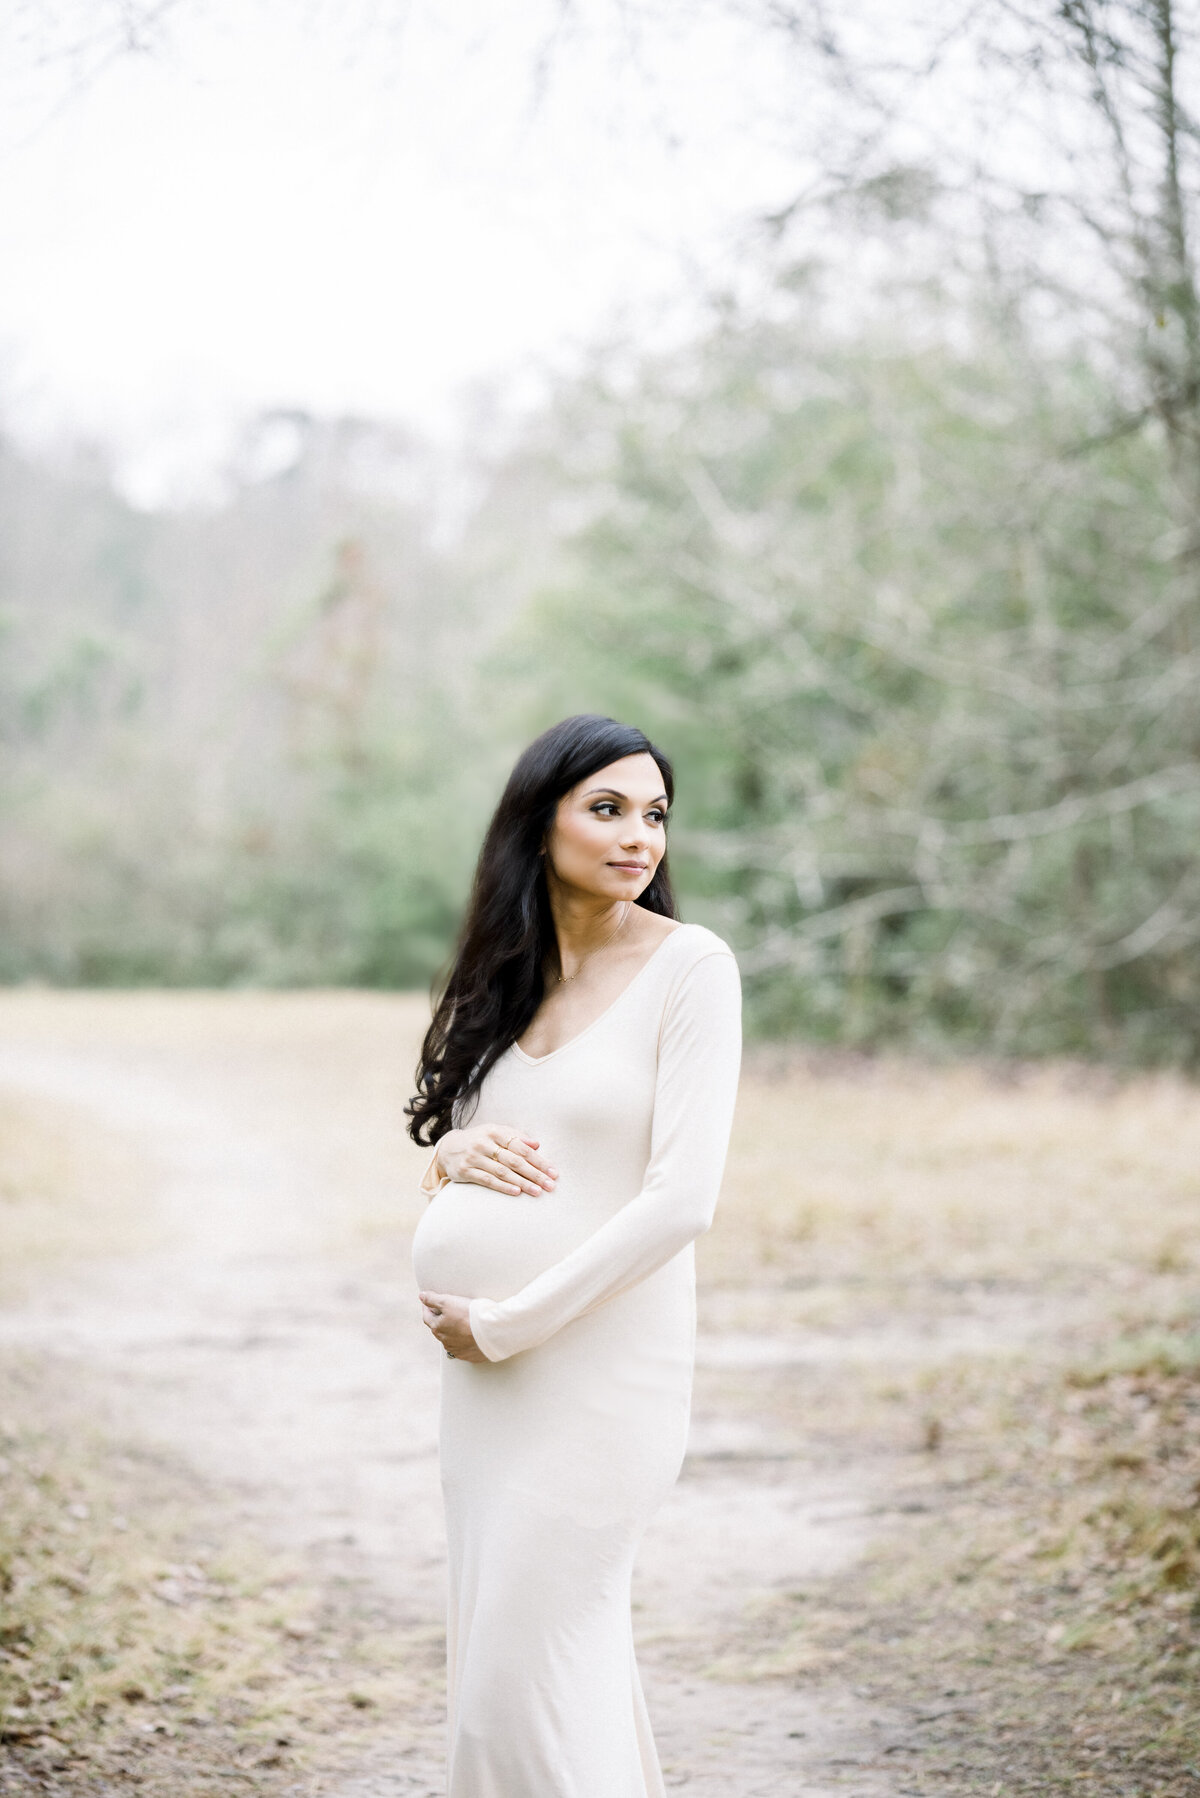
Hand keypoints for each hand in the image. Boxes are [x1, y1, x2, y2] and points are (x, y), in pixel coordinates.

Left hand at [420, 1291, 487, 1362]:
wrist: (491, 1331)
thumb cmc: (470, 1316)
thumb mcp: (448, 1301)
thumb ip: (432, 1299)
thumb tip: (422, 1296)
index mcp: (437, 1328)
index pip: (427, 1317)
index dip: (427, 1308)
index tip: (428, 1303)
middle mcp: (445, 1341)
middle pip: (438, 1328)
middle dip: (440, 1319)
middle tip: (446, 1310)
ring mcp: (457, 1349)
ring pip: (450, 1338)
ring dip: (453, 1331)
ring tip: (462, 1321)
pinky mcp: (469, 1355)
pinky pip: (463, 1347)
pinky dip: (464, 1340)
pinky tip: (471, 1334)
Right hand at [435, 1124, 557, 1196]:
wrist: (448, 1148)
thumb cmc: (479, 1140)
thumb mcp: (495, 1133)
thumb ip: (516, 1136)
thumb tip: (537, 1145)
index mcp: (494, 1131)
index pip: (521, 1147)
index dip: (539, 1160)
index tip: (553, 1171)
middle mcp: (484, 1143)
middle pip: (514, 1160)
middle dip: (535, 1173)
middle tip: (550, 1184)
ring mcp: (474, 1157)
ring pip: (502, 1171)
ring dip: (523, 1182)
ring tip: (538, 1191)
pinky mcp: (465, 1171)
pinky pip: (487, 1180)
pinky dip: (503, 1186)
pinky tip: (517, 1192)